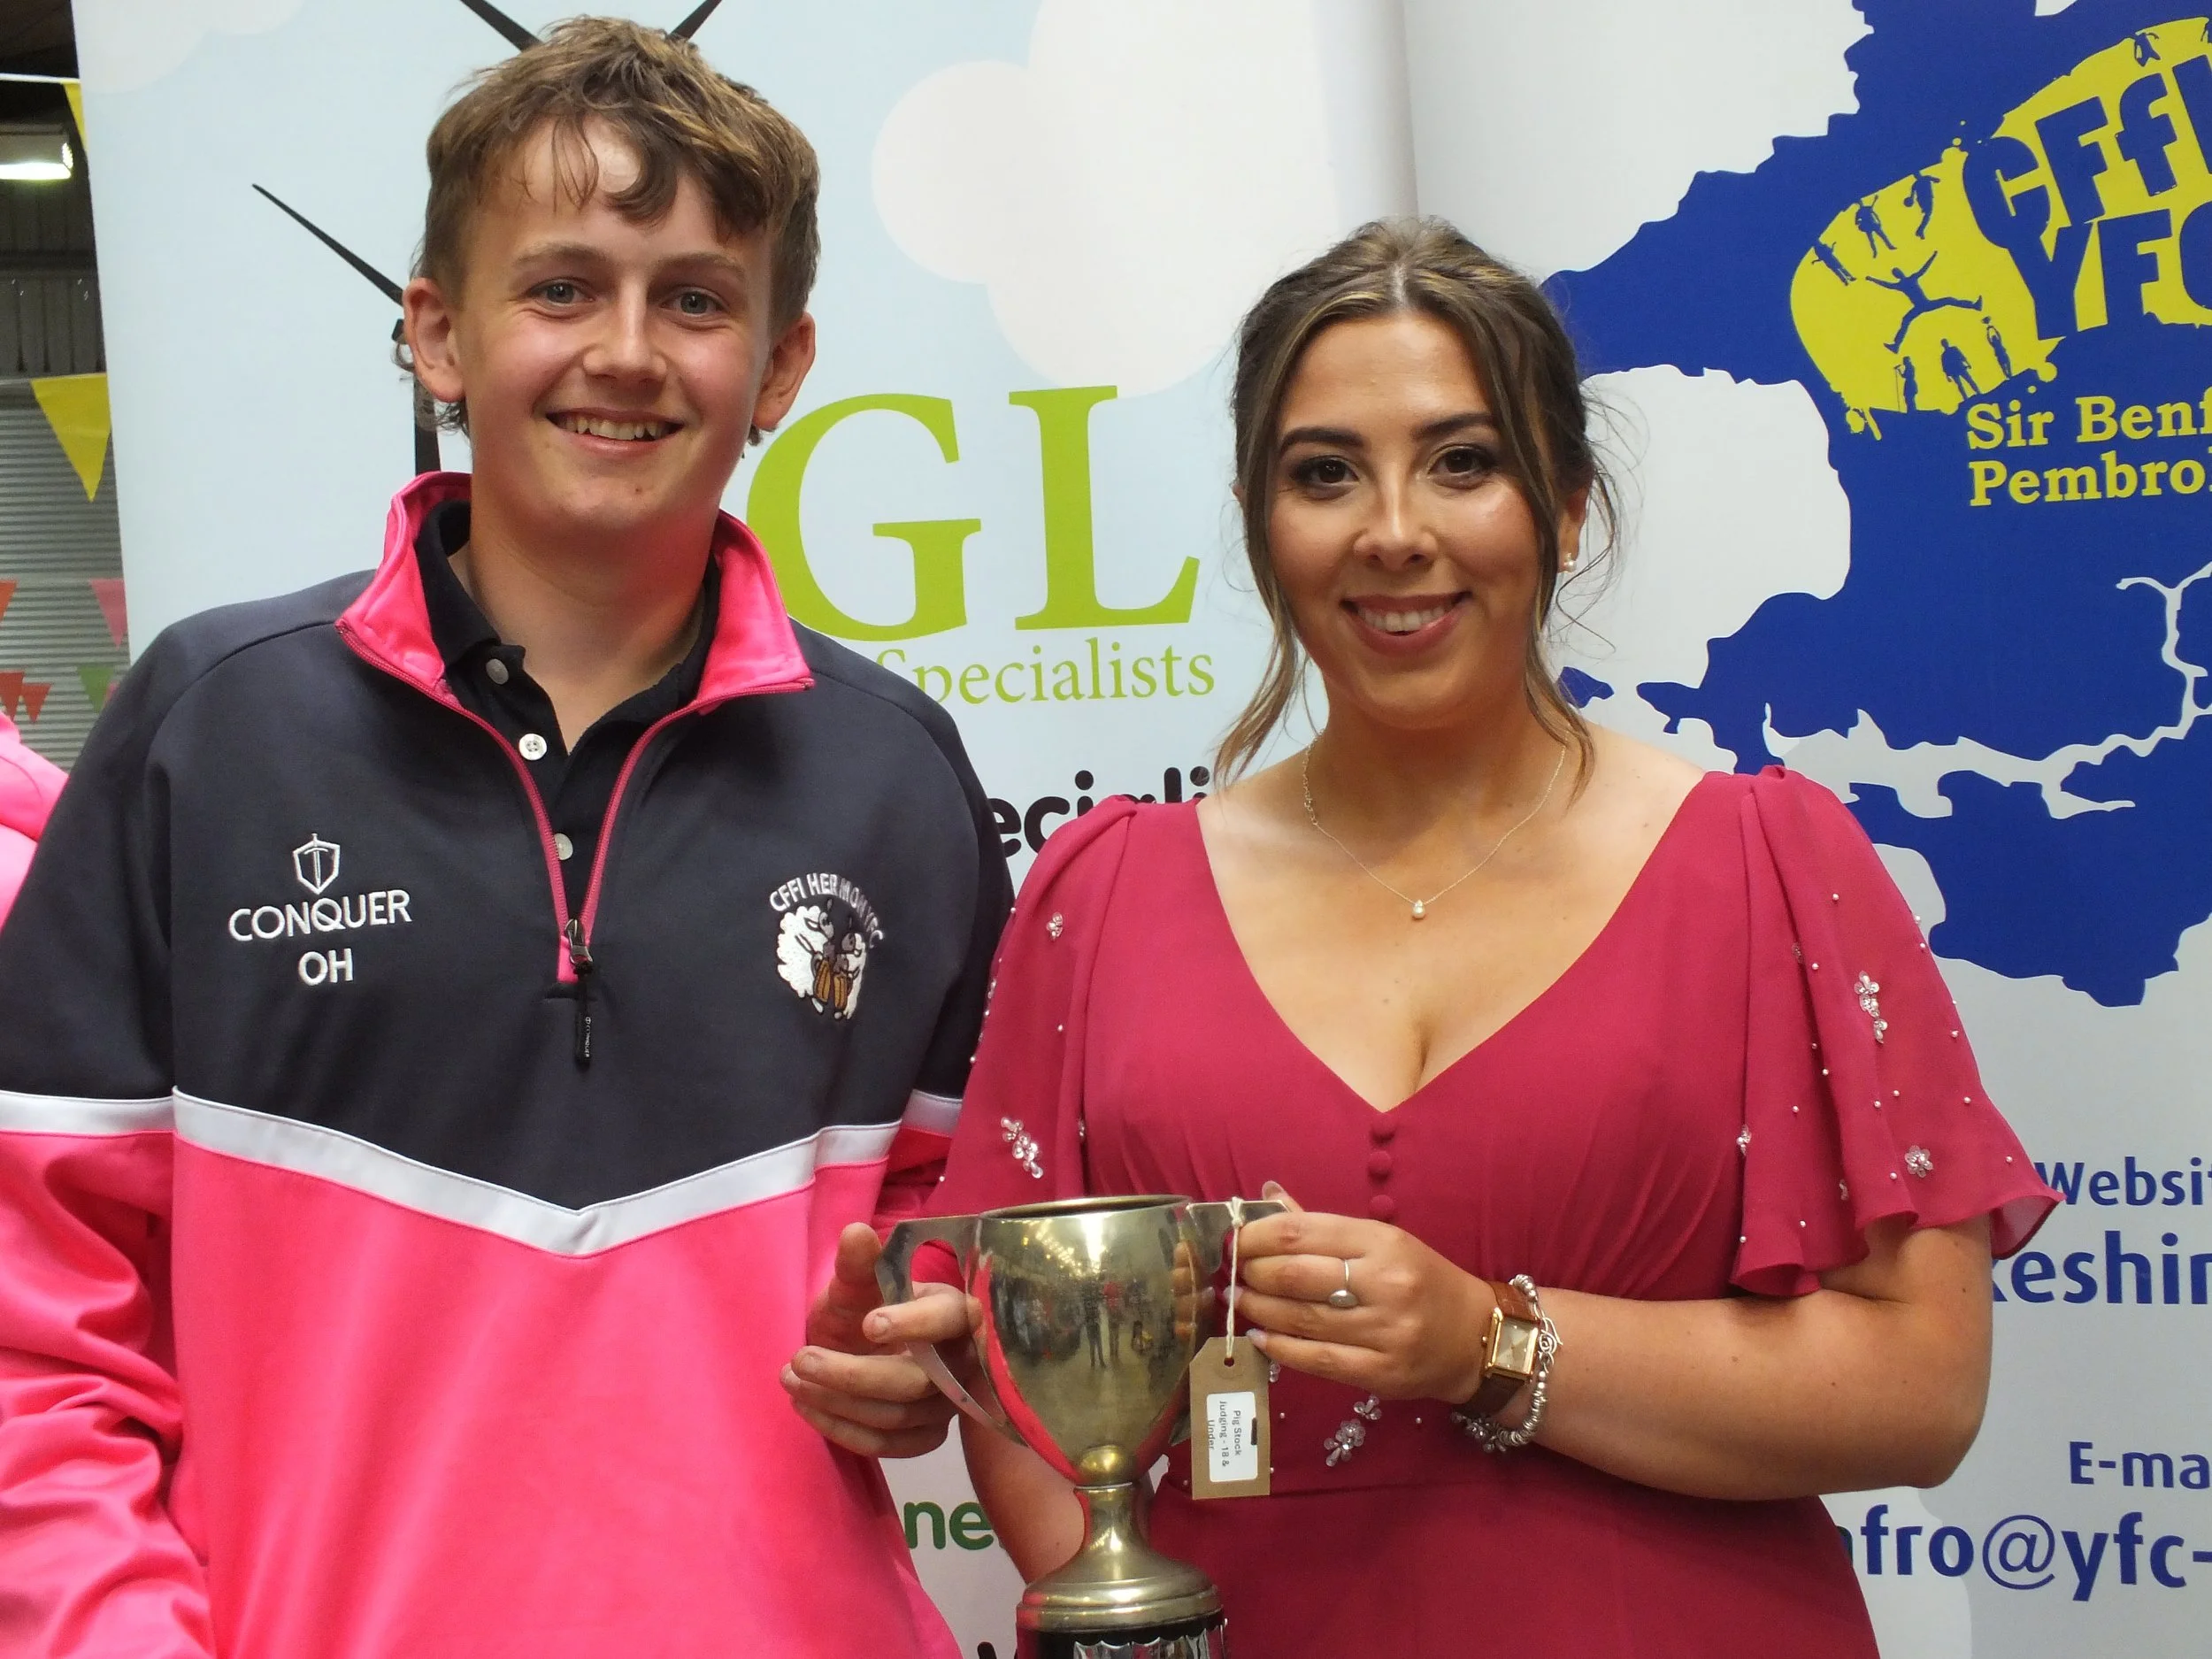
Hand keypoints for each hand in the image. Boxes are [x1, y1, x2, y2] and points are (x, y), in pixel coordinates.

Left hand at [782, 1222, 972, 1457]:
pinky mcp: (926, 1436)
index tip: (868, 1323)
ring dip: (838, 1402)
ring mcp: (945, 1404)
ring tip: (791, 1379)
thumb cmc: (865, 1307)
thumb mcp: (856, 1283)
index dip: (915, 1323)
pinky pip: (889, 1446)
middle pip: (917, 1380)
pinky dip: (844, 1431)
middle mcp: (960, 1362)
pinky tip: (806, 1408)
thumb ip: (857, 1264)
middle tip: (800, 1359)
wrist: (858, 1347)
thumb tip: (855, 1233)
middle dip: (852, 1374)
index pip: (950, 1318)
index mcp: (953, 1311)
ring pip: (898, 1416)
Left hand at [1236, 1184, 1495, 1403]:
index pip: (1301, 1232)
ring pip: (1300, 1318)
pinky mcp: (1381, 1373)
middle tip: (1232, 1273)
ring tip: (1238, 1300)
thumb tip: (1266, 1196)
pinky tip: (1259, 1338)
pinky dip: (1279, 1348)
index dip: (1255, 1236)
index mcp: (1382, 1241)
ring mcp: (1384, 1331)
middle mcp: (1385, 1283)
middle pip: (1294, 1275)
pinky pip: (1317, 1360)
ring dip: (1258, 1308)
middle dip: (1252, 1272)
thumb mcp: (1381, 1241)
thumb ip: (1321, 1225)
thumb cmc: (1421, 1280)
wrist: (1477, 1337)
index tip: (1232, 1241)